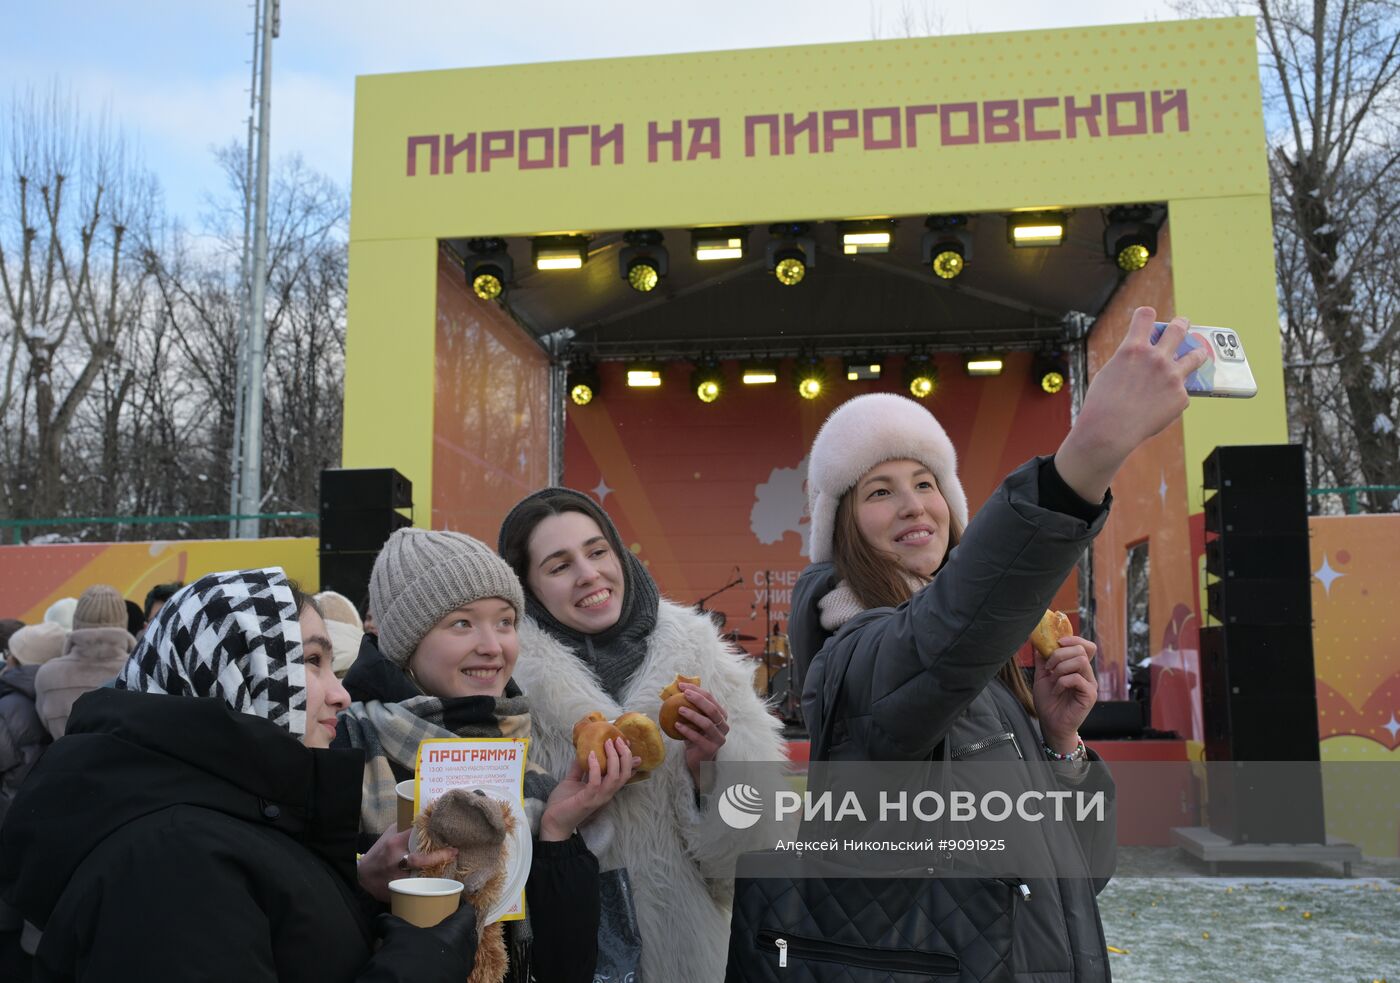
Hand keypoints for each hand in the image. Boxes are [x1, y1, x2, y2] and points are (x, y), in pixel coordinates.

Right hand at [357, 825, 457, 902]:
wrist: (363, 876)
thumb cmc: (380, 852)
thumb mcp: (390, 835)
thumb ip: (406, 828)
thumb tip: (427, 818)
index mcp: (394, 844)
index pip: (416, 836)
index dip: (433, 835)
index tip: (447, 834)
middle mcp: (395, 861)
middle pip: (421, 859)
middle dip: (439, 856)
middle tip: (454, 852)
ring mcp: (396, 878)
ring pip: (421, 877)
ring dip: (437, 872)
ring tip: (450, 866)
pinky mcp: (397, 891)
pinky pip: (417, 889)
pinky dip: (428, 885)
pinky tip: (439, 881)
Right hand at [375, 900, 477, 966]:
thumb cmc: (406, 958)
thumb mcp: (396, 934)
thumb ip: (389, 922)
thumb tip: (380, 919)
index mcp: (457, 935)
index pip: (468, 915)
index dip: (463, 906)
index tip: (456, 901)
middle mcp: (464, 954)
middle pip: (469, 936)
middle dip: (460, 928)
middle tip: (448, 921)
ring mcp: (460, 972)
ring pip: (464, 955)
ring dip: (456, 947)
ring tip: (442, 942)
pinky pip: (456, 970)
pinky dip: (449, 964)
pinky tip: (436, 963)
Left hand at [539, 736, 638, 841]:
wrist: (552, 821)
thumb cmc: (563, 802)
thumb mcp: (573, 780)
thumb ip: (580, 768)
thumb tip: (583, 751)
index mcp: (605, 789)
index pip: (624, 774)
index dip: (629, 759)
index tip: (627, 743)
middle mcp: (606, 793)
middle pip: (624, 774)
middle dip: (625, 755)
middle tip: (618, 740)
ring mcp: (598, 797)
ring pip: (615, 777)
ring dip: (613, 758)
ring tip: (607, 744)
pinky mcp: (587, 800)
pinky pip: (596, 782)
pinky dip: (595, 767)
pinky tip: (590, 755)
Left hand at [673, 683, 729, 788]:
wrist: (698, 761)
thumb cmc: (695, 737)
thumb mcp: (693, 721)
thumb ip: (689, 707)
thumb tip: (673, 689)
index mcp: (721, 716)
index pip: (711, 698)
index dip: (697, 690)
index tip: (682, 686)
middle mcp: (724, 726)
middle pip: (712, 709)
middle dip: (698, 699)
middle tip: (684, 694)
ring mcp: (719, 738)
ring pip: (707, 723)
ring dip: (692, 715)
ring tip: (679, 710)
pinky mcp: (711, 749)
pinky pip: (698, 738)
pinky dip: (687, 731)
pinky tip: (676, 725)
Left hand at [1032, 634, 1097, 752]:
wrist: (1050, 723)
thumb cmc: (1048, 702)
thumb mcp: (1042, 677)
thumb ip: (1043, 660)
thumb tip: (1039, 643)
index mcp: (1078, 668)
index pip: (1086, 646)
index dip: (1074, 639)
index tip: (1058, 642)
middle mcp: (1087, 674)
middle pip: (1081, 650)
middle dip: (1060, 654)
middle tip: (1048, 667)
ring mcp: (1090, 684)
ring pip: (1080, 661)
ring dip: (1061, 667)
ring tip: (1052, 679)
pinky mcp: (1090, 695)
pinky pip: (1077, 678)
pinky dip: (1062, 682)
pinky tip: (1056, 690)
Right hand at [1055, 307, 1209, 502]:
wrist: (1109, 431)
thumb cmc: (1102, 404)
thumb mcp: (1109, 372)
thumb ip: (1128, 360)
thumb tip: (1142, 358)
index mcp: (1133, 348)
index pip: (1145, 316)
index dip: (1147, 315)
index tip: (1148, 317)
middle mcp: (1156, 357)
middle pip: (1178, 329)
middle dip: (1181, 324)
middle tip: (1183, 324)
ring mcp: (1172, 376)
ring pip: (1195, 356)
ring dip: (1197, 352)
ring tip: (1199, 353)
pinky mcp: (1182, 396)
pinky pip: (1182, 392)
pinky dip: (1174, 396)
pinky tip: (1162, 406)